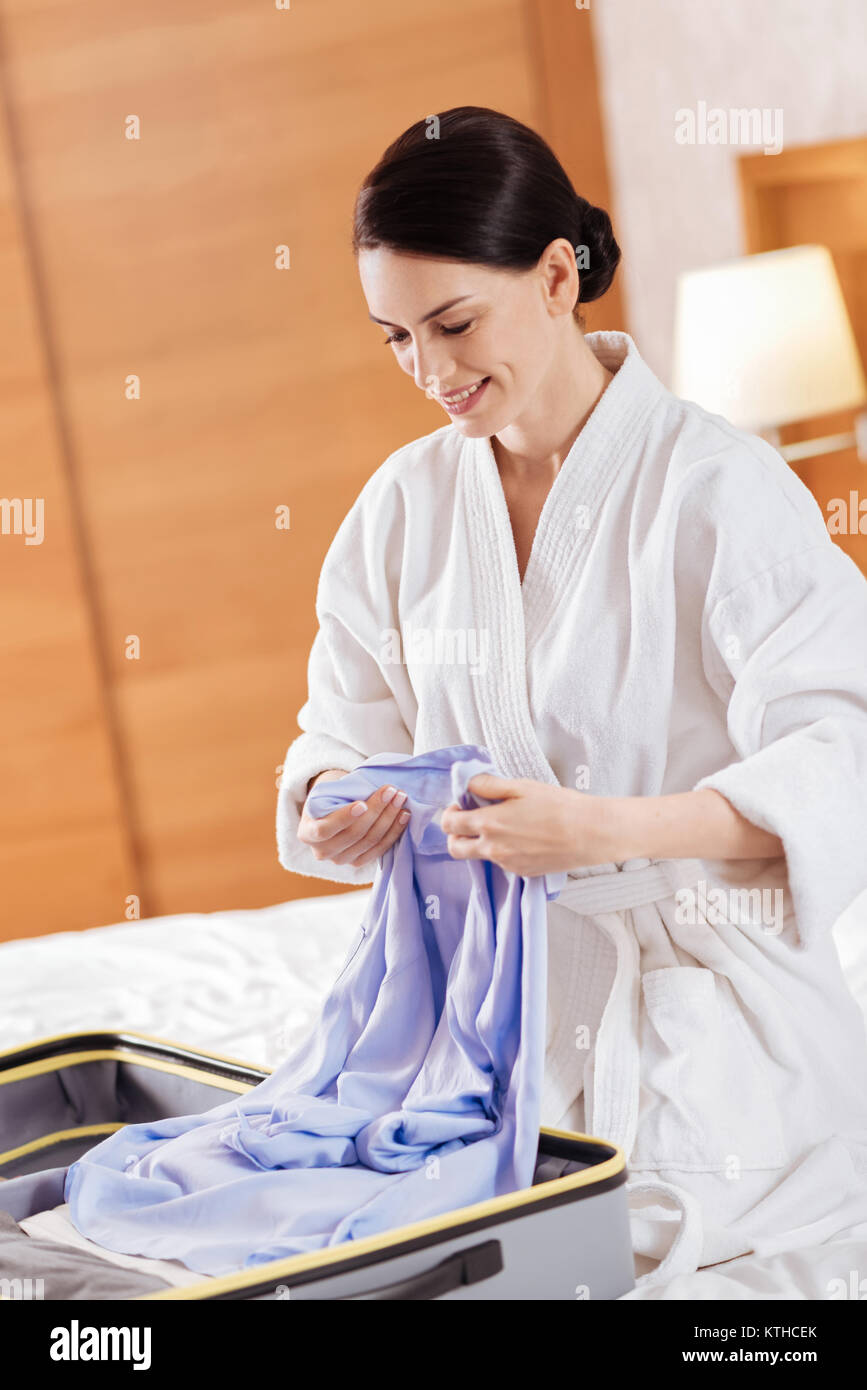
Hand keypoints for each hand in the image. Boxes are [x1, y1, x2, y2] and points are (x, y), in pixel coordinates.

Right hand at [298, 778, 410, 867]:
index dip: (344, 818)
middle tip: (391, 791)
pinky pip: (380, 849)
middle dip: (376, 810)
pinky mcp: (359, 862)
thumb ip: (341, 795)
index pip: (325, 829)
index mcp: (307, 834)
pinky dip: (394, 831)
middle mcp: (322, 852)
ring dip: (389, 818)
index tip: (362, 803)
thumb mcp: (326, 793)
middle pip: (354, 834)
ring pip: (370, 841)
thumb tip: (370, 787)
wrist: (330, 813)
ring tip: (400, 798)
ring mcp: (341, 860)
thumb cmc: (329, 797)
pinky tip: (404, 815)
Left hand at [439, 774, 620, 875]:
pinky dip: (504, 851)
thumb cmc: (558, 806)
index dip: (450, 812)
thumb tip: (467, 783)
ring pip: (479, 856)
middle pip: (455, 848)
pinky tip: (524, 838)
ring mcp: (507, 864)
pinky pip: (502, 863)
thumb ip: (488, 785)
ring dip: (481, 842)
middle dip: (455, 834)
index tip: (463, 804)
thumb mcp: (521, 786)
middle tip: (470, 820)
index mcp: (489, 823)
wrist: (589, 834)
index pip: (449, 824)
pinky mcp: (522, 873)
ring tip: (505, 826)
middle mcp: (493, 848)